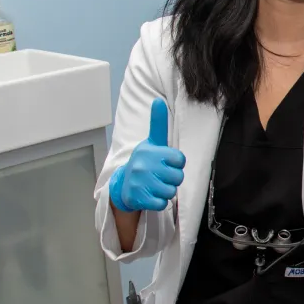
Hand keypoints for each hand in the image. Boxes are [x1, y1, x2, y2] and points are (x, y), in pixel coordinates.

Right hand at [108, 98, 185, 212]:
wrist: (124, 184)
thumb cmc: (145, 161)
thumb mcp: (152, 141)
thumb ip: (158, 122)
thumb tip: (157, 100)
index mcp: (150, 151)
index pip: (179, 159)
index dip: (177, 163)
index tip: (168, 163)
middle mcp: (143, 166)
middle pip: (178, 177)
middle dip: (173, 179)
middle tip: (162, 176)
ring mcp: (140, 182)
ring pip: (171, 191)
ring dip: (167, 191)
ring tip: (157, 185)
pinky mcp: (139, 198)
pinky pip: (161, 203)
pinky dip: (160, 202)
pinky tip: (152, 195)